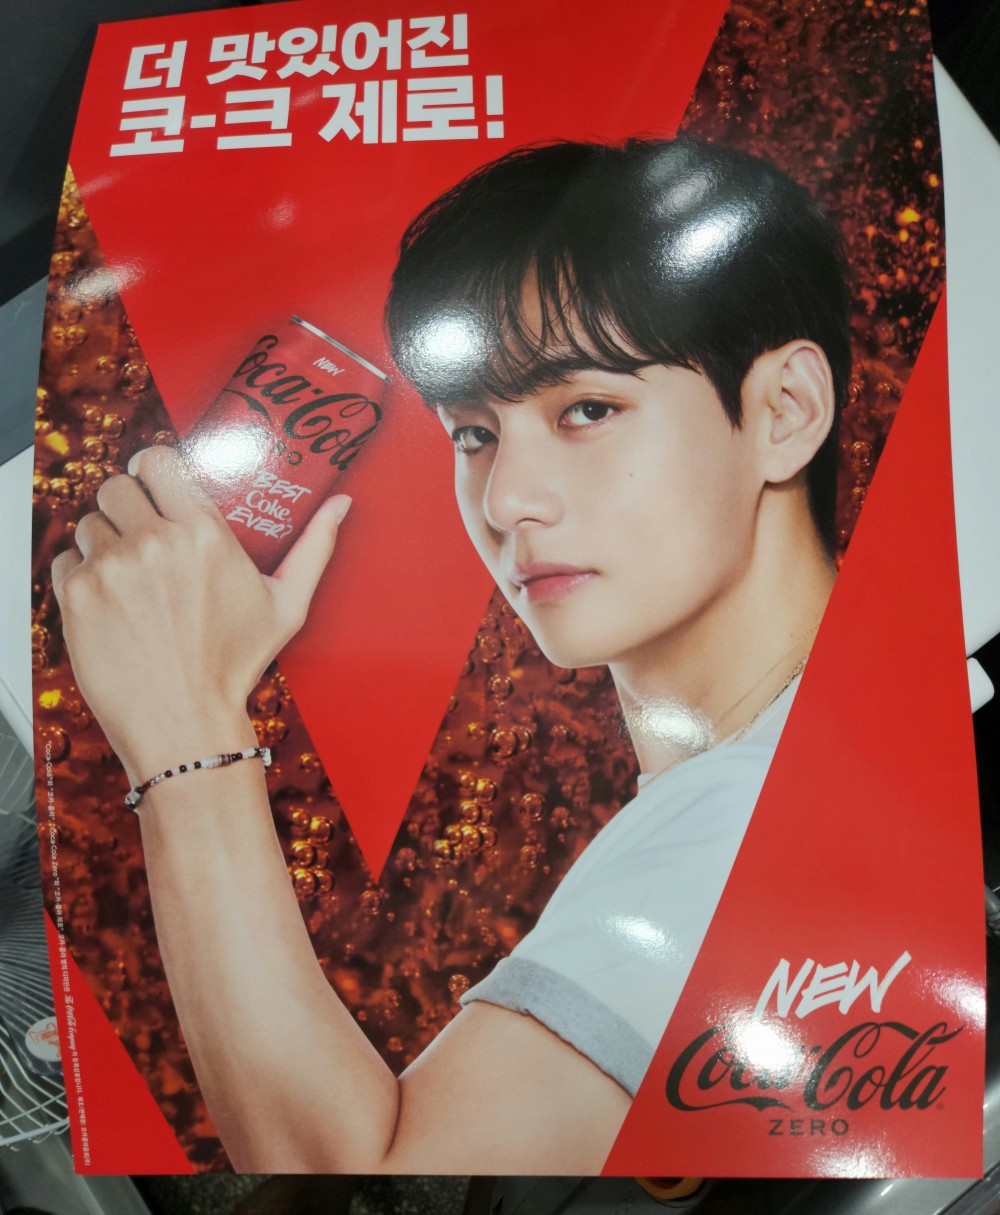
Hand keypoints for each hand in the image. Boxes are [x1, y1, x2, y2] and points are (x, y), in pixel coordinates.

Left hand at [51, 446, 348, 782]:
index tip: (153, 484)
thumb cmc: (234, 666)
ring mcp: (112, 569)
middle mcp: (154, 544)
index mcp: (203, 534)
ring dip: (103, 542)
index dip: (151, 469)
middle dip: (126, 505)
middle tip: (139, 533)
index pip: (157, 461)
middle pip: (116, 486)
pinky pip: (65, 561)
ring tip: (127, 576)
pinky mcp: (79, 596)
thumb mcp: (287, 606)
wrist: (184, 721)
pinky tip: (109, 601)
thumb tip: (341, 506)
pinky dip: (80, 575)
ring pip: (89, 524)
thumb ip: (314, 547)